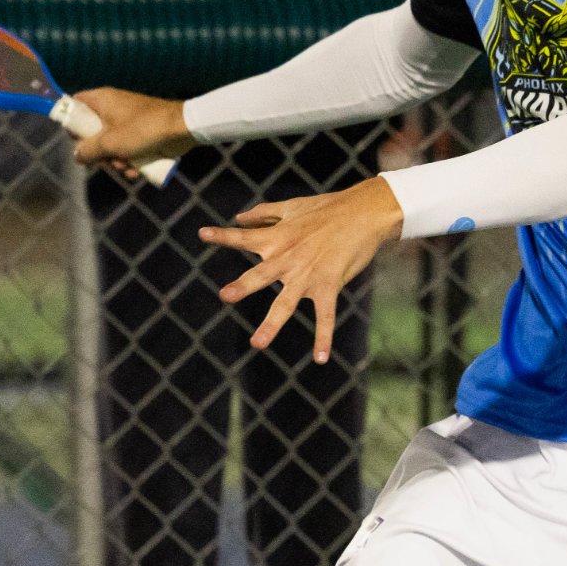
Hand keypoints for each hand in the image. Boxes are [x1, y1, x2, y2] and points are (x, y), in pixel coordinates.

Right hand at [70, 88, 193, 177]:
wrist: (180, 129)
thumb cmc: (142, 130)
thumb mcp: (109, 143)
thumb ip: (88, 150)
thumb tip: (77, 156)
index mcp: (101, 100)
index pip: (75, 104)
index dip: (72, 122)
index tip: (76, 140)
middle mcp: (113, 107)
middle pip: (92, 131)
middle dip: (98, 152)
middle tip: (106, 160)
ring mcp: (128, 120)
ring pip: (111, 145)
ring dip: (116, 161)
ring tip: (127, 165)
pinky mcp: (141, 133)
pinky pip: (127, 148)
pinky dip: (130, 160)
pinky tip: (136, 170)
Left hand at [199, 178, 403, 362]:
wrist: (364, 213)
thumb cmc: (328, 208)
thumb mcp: (292, 206)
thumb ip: (264, 214)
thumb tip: (238, 217)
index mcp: (278, 238)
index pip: (245, 237)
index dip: (223, 236)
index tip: (202, 234)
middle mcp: (288, 258)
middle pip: (260, 275)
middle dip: (243, 286)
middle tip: (225, 295)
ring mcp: (308, 274)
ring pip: (286, 303)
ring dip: (271, 324)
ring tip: (258, 343)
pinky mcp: (329, 285)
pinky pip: (325, 315)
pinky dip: (323, 337)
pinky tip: (320, 358)